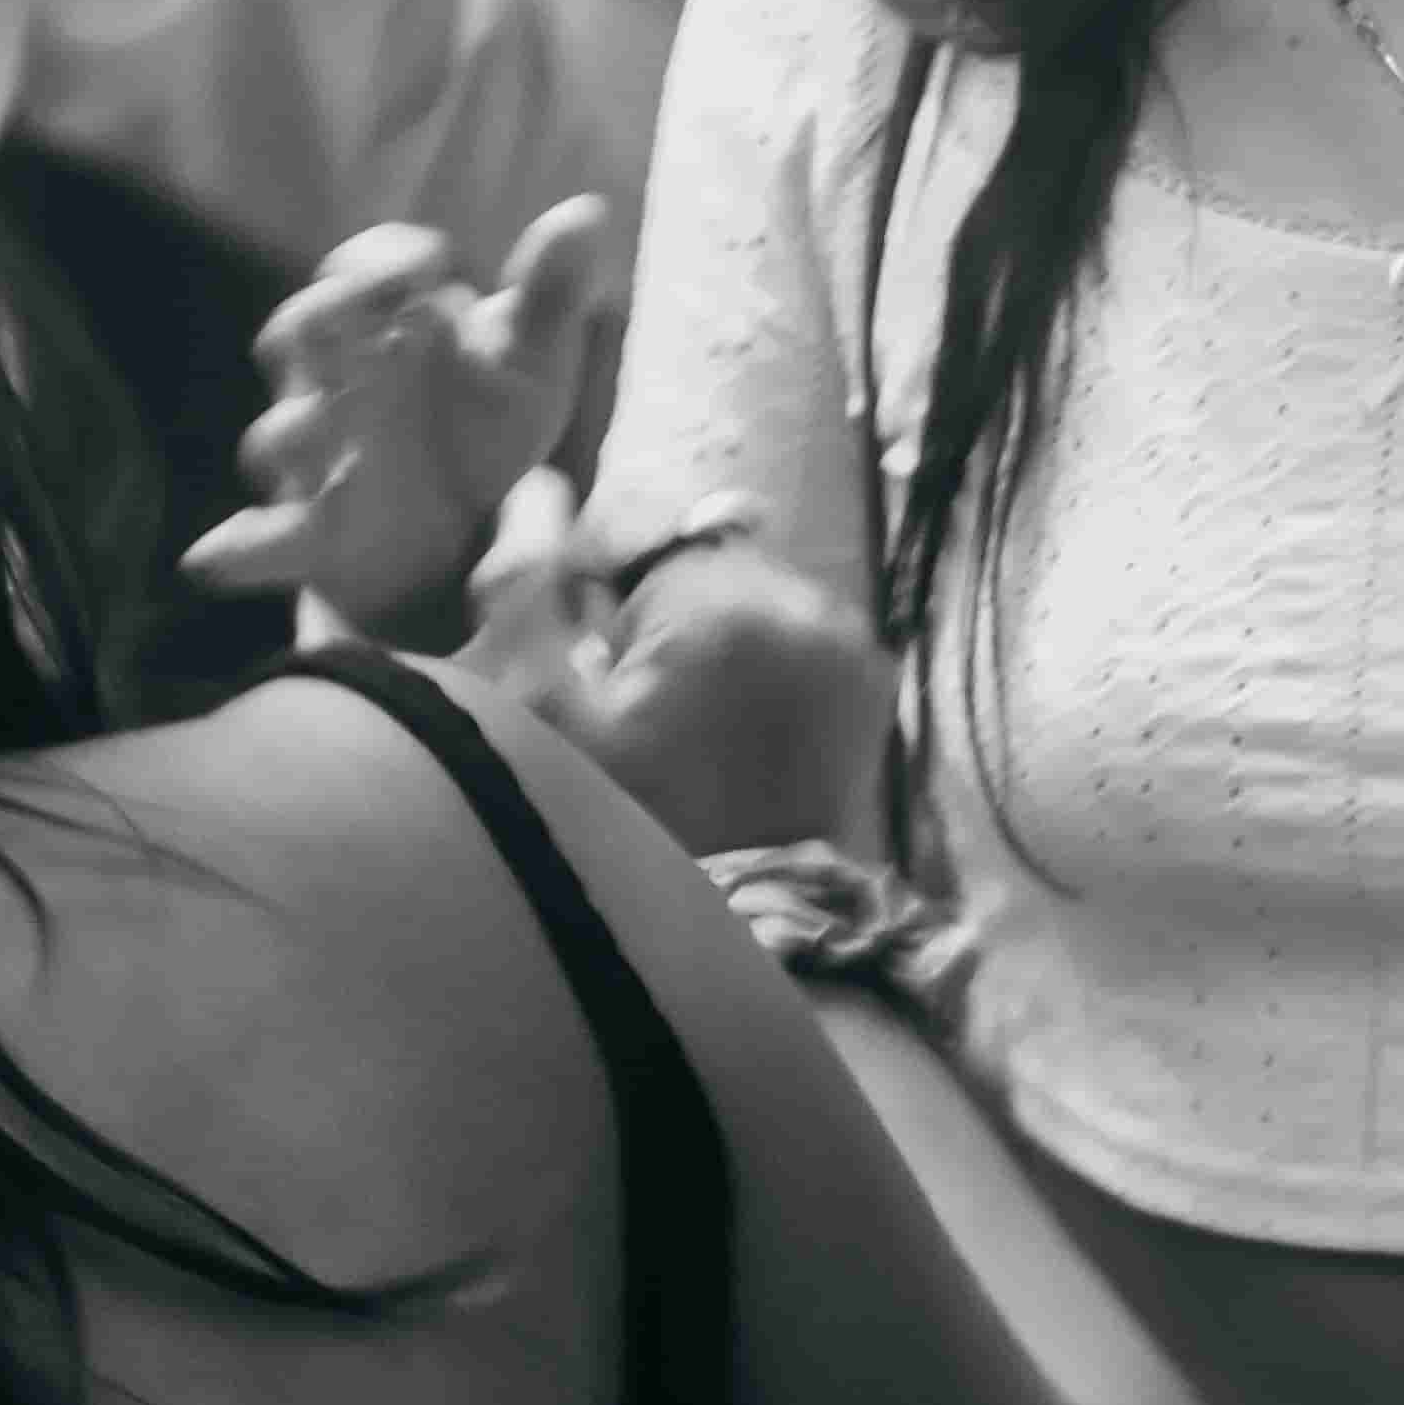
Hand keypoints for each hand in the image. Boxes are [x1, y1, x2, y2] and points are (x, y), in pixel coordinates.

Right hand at [189, 197, 621, 633]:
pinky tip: (212, 558)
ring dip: (301, 432)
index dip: (383, 261)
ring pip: (277, 436)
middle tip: (357, 324)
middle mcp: (337, 382)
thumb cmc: (490, 421)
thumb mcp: (533, 362)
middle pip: (297, 335)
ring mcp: (318, 458)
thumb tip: (587, 211)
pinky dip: (238, 549)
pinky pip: (260, 541)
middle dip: (321, 323)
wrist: (478, 530)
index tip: (434, 264)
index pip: (358, 271)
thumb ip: (552, 292)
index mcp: (383, 325)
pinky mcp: (313, 536)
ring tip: (341, 435)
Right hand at [460, 470, 895, 861]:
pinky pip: (804, 627)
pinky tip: (746, 720)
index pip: (645, 539)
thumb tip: (541, 490)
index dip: (607, 599)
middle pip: (706, 560)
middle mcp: (804, 601)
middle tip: (650, 699)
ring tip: (697, 713)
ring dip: (723, 628)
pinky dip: (772, 655)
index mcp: (724, 604)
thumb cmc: (629, 822)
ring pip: (757, 590)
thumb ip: (528, 594)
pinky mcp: (874, 674)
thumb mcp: (550, 720)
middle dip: (669, 609)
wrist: (740, 914)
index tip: (605, 668)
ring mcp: (850, 638)